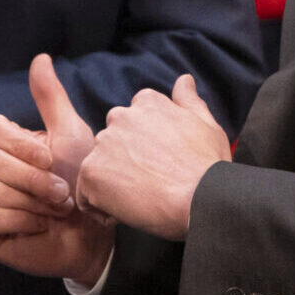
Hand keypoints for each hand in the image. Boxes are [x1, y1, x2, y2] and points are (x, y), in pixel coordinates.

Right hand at [0, 54, 113, 286]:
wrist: (94, 233)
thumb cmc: (83, 183)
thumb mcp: (71, 134)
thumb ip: (51, 98)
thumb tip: (40, 57)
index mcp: (7, 146)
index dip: (18, 144)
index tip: (50, 158)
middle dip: (33, 180)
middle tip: (62, 193)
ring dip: (32, 204)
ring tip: (56, 211)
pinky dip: (19, 222)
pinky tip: (39, 226)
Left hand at [77, 76, 228, 240]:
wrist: (201, 200)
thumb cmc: (208, 166)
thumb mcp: (207, 126)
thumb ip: (189, 101)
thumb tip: (183, 80)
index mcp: (147, 103)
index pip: (133, 120)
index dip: (143, 146)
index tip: (158, 163)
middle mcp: (120, 116)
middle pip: (111, 141)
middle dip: (123, 160)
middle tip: (147, 184)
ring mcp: (103, 144)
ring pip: (98, 166)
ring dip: (111, 182)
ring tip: (138, 201)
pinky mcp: (91, 173)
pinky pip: (86, 193)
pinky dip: (100, 206)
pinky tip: (124, 214)